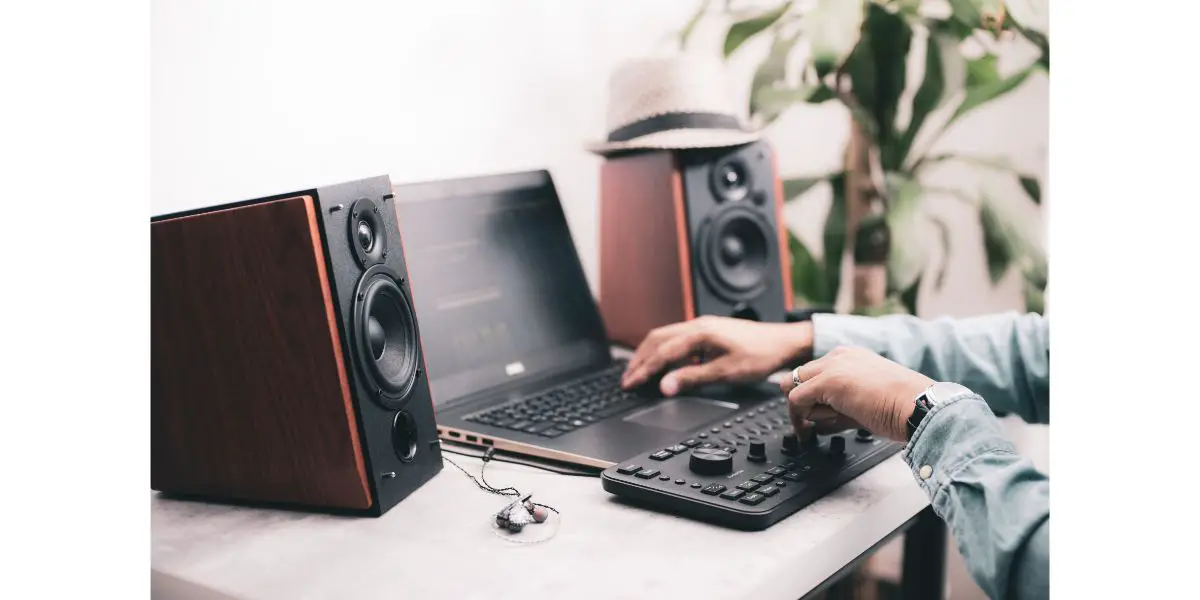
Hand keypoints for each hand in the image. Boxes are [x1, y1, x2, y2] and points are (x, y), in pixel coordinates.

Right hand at [621, 316, 813, 395]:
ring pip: (664, 336)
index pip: (661, 353)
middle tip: (627, 380)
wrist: (784, 342)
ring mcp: (702, 325)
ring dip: (648, 353)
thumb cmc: (761, 355)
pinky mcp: (708, 330)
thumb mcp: (726, 372)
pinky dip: (662, 350)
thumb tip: (665, 386)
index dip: (643, 370)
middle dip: (639, 360)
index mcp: (699, 333)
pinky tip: (663, 362)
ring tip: (638, 371)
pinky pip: (676, 337)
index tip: (630, 384)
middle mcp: (697, 325)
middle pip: (656, 340)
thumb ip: (692, 378)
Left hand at [779, 346, 933, 441]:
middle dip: (802, 403)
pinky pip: (795, 399)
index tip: (816, 417)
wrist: (918, 406)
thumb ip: (840, 407)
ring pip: (795, 387)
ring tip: (832, 425)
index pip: (816, 373)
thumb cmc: (902, 407)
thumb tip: (818, 423)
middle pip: (800, 377)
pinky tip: (812, 431)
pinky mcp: (827, 382)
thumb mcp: (864, 402)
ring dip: (807, 411)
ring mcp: (832, 367)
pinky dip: (799, 418)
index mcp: (852, 357)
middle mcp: (839, 356)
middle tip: (808, 427)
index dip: (813, 398)